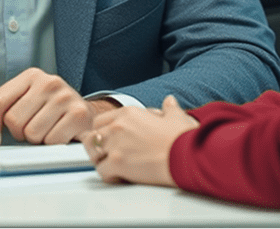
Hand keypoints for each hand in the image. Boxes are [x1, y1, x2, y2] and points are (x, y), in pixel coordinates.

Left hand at [0, 68, 109, 143]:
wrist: (87, 117)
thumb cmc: (50, 113)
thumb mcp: (27, 100)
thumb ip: (3, 106)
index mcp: (31, 76)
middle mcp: (48, 81)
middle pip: (13, 121)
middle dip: (21, 133)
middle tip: (34, 129)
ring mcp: (65, 96)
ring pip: (32, 133)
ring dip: (38, 141)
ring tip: (48, 131)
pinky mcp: (79, 114)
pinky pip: (51, 141)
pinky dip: (53, 145)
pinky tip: (61, 135)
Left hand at [81, 95, 199, 186]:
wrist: (187, 155)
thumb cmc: (183, 138)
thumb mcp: (176, 117)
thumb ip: (169, 108)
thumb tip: (170, 101)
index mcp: (129, 113)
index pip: (100, 120)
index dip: (103, 132)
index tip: (110, 140)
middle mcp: (118, 125)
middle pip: (92, 135)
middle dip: (98, 146)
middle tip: (108, 156)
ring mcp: (116, 144)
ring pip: (93, 153)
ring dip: (100, 161)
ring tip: (112, 167)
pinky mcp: (118, 162)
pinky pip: (102, 171)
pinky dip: (109, 176)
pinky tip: (120, 177)